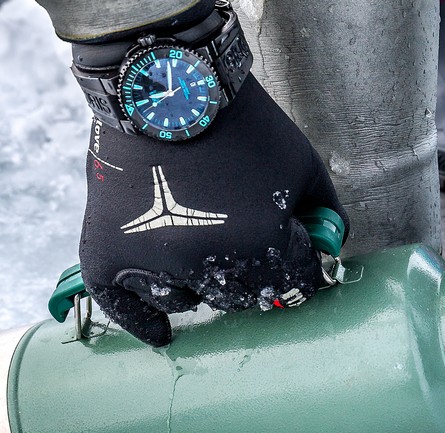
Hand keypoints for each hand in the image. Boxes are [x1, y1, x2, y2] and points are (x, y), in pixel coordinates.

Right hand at [80, 78, 345, 346]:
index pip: (295, 286)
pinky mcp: (109, 254)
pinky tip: (162, 334)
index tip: (294, 262)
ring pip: (189, 302)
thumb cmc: (243, 125)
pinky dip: (143, 322)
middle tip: (241, 249)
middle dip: (250, 278)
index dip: (299, 271)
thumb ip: (326, 210)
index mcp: (262, 243)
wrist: (167, 86)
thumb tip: (334, 246)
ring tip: (200, 255)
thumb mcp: (303, 162)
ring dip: (200, 286)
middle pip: (241, 300)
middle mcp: (208, 261)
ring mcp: (155, 260)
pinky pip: (126, 308)